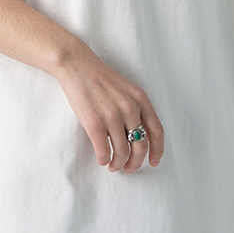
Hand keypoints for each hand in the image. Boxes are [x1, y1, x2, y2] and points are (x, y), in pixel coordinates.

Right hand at [54, 42, 163, 173]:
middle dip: (135, 162)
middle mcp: (130, 108)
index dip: (157, 151)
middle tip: (128, 168)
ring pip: (122, 152)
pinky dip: (104, 159)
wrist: (76, 64)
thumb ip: (136, 109)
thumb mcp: (126, 89)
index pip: (157, 132)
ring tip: (113, 165)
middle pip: (141, 146)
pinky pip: (104, 151)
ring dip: (118, 164)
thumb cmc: (99, 77)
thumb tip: (140, 137)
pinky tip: (102, 159)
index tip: (153, 162)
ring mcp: (112, 116)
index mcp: (140, 99)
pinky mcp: (94, 122)